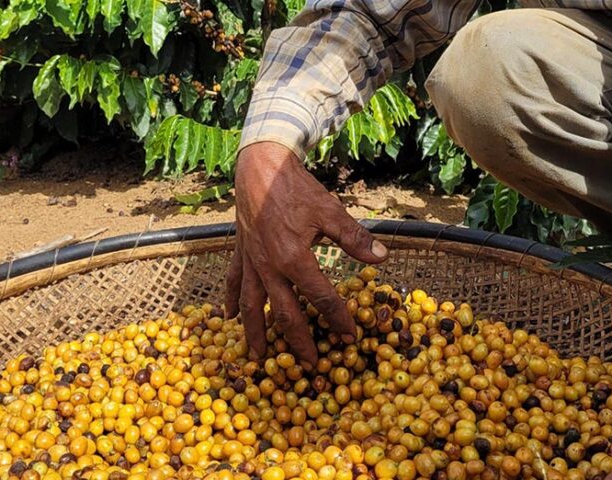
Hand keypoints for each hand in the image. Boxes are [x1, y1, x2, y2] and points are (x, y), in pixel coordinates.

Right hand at [225, 142, 387, 368]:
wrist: (259, 167)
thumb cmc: (296, 188)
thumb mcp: (330, 210)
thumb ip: (354, 238)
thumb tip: (383, 258)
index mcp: (295, 258)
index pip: (321, 298)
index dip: (337, 319)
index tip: (349, 337)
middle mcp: (270, 267)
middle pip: (285, 314)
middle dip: (299, 342)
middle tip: (310, 366)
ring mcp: (252, 262)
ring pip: (252, 307)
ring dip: (256, 335)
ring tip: (259, 358)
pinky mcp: (240, 253)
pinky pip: (234, 283)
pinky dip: (231, 302)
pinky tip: (229, 319)